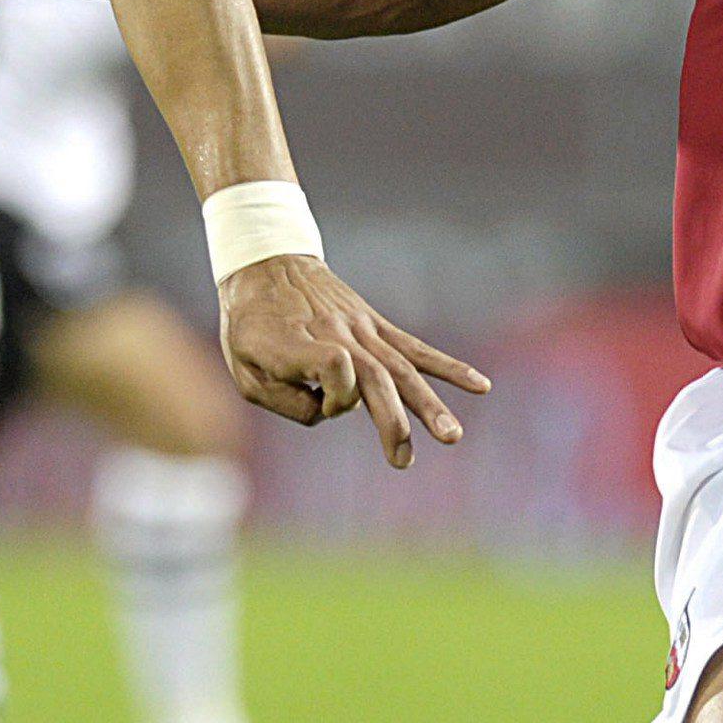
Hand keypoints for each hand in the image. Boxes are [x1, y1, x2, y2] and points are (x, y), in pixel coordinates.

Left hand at [213, 253, 491, 469]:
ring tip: (451, 435)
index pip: (332, 368)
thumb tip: (327, 413)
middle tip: (402, 459)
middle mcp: (335, 335)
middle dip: (391, 420)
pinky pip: (414, 348)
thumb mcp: (241, 365)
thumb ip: (281, 398)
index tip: (327, 403)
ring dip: (427, 403)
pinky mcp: (375, 325)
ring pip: (401, 369)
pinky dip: (448, 367)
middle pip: (374, 377)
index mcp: (297, 344)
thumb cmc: (249, 324)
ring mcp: (360, 329)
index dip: (335, 392)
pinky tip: (481, 385)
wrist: (267, 263)